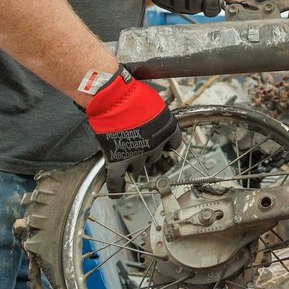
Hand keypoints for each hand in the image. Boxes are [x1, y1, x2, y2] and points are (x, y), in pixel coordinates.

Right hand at [85, 68, 181, 191]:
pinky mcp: (117, 160)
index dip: (166, 143)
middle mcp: (156, 146)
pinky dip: (116, 187)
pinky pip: (116, 179)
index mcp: (168, 131)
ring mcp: (137, 155)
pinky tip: (116, 193)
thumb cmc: (134, 95)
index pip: (173, 144)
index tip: (164, 145)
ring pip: (137, 167)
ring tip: (125, 154)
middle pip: (154, 156)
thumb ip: (156, 117)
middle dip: (147, 151)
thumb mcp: (155, 104)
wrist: (116, 98)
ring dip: (133, 162)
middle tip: (139, 144)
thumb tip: (152, 119)